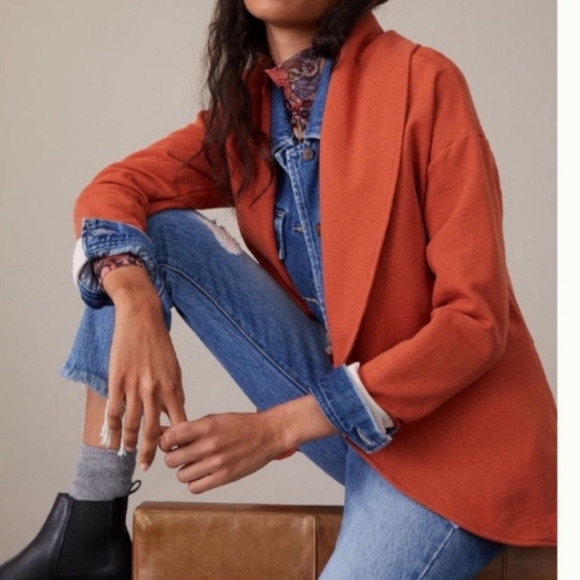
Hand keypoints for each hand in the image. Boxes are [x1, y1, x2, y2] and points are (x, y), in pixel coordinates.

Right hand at [104, 266, 186, 469]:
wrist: (142, 320)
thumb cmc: (160, 344)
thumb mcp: (175, 368)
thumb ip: (175, 392)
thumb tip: (176, 413)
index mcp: (173, 387)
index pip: (179, 422)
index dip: (177, 441)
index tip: (175, 453)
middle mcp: (154, 390)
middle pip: (153, 430)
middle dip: (151, 451)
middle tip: (148, 466)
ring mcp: (134, 387)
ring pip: (131, 424)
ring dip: (129, 443)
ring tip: (128, 453)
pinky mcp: (117, 381)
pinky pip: (114, 410)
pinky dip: (111, 427)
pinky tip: (111, 437)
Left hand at [160, 411, 286, 493]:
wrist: (268, 434)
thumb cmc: (241, 425)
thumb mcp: (214, 419)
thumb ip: (189, 428)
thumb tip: (163, 432)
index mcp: (206, 426)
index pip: (169, 438)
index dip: (166, 442)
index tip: (171, 443)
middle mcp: (210, 445)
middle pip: (171, 460)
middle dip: (174, 457)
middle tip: (183, 454)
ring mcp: (217, 463)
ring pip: (181, 476)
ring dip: (185, 471)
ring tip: (196, 464)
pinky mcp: (224, 478)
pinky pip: (195, 488)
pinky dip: (195, 482)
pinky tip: (203, 474)